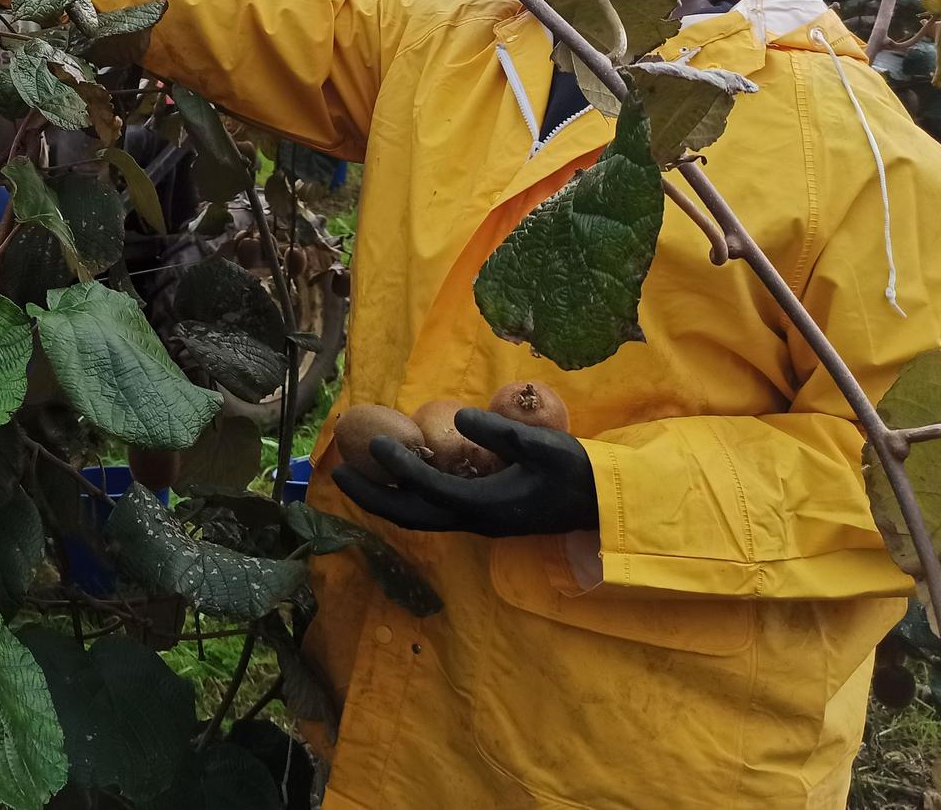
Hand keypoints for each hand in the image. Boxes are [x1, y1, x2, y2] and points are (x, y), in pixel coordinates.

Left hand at [330, 408, 597, 537]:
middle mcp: (474, 520)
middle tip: (338, 472)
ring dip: (384, 499)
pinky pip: (433, 511)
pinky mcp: (482, 517)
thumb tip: (460, 418)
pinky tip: (396, 477)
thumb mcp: (544, 446)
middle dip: (372, 496)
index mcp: (485, 506)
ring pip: (419, 517)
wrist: (602, 504)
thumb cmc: (576, 471)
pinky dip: (406, 498)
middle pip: (411, 515)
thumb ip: (502, 433)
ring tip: (355, 476)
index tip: (372, 442)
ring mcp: (478, 522)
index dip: (397, 466)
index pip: (428, 487)